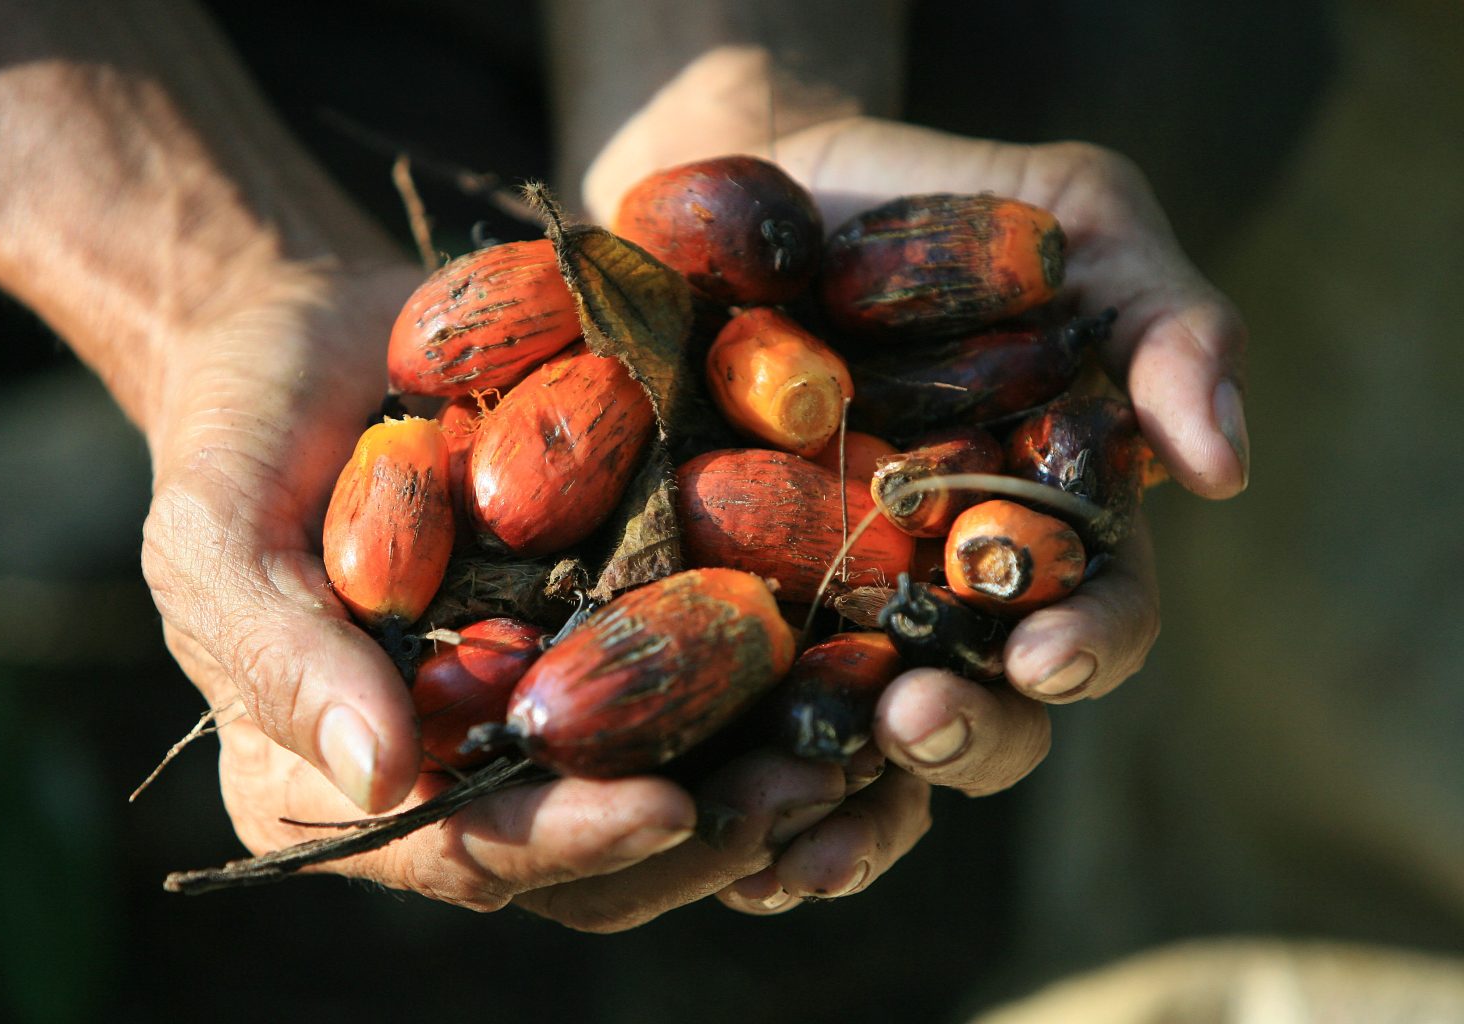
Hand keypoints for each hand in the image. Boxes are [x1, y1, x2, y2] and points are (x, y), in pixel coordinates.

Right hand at [142, 262, 918, 930]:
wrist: (311, 338)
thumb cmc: (240, 442)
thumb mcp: (216, 539)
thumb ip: (278, 657)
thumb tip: (380, 776)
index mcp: (351, 786)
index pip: (467, 851)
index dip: (565, 842)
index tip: (667, 810)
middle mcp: (461, 770)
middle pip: (589, 851)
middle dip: (702, 834)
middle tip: (806, 791)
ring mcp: (541, 707)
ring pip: (664, 789)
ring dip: (766, 779)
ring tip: (860, 741)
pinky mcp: (604, 633)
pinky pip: (695, 688)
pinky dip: (777, 691)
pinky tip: (855, 660)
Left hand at [582, 48, 1245, 914]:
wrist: (752, 188)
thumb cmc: (930, 199)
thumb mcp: (1075, 218)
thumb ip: (1166, 320)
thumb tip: (1222, 465)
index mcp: (1046, 527)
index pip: (1098, 619)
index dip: (1085, 646)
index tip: (1045, 652)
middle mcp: (947, 599)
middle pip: (987, 717)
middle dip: (962, 737)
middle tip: (915, 722)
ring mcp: (833, 615)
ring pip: (860, 755)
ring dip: (840, 809)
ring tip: (787, 837)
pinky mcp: (723, 611)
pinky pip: (737, 719)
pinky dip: (733, 782)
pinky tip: (705, 822)